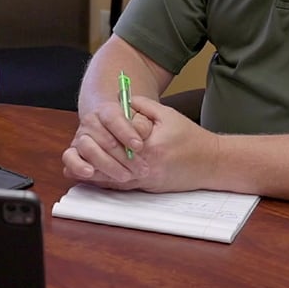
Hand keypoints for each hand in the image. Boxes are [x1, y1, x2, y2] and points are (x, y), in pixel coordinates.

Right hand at [61, 100, 152, 185]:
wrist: (103, 120)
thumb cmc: (124, 122)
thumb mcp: (136, 116)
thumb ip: (140, 125)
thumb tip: (141, 139)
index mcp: (106, 109)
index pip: (113, 119)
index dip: (126, 133)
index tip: (139, 146)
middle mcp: (91, 122)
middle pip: (105, 140)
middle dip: (125, 158)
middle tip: (142, 169)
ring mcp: (81, 137)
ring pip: (89, 149)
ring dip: (109, 165)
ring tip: (126, 176)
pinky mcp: (73, 152)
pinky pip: (69, 158)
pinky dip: (78, 166)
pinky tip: (90, 173)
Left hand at [62, 96, 218, 191]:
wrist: (211, 163)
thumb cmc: (190, 138)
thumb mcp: (167, 115)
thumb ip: (143, 105)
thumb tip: (123, 100)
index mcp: (149, 146)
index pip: (116, 142)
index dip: (100, 137)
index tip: (88, 129)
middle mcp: (145, 166)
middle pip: (110, 162)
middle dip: (92, 155)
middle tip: (77, 146)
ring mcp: (146, 180)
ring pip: (113, 177)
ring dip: (94, 171)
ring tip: (78, 165)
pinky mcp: (147, 188)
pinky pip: (122, 186)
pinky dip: (106, 181)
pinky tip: (94, 176)